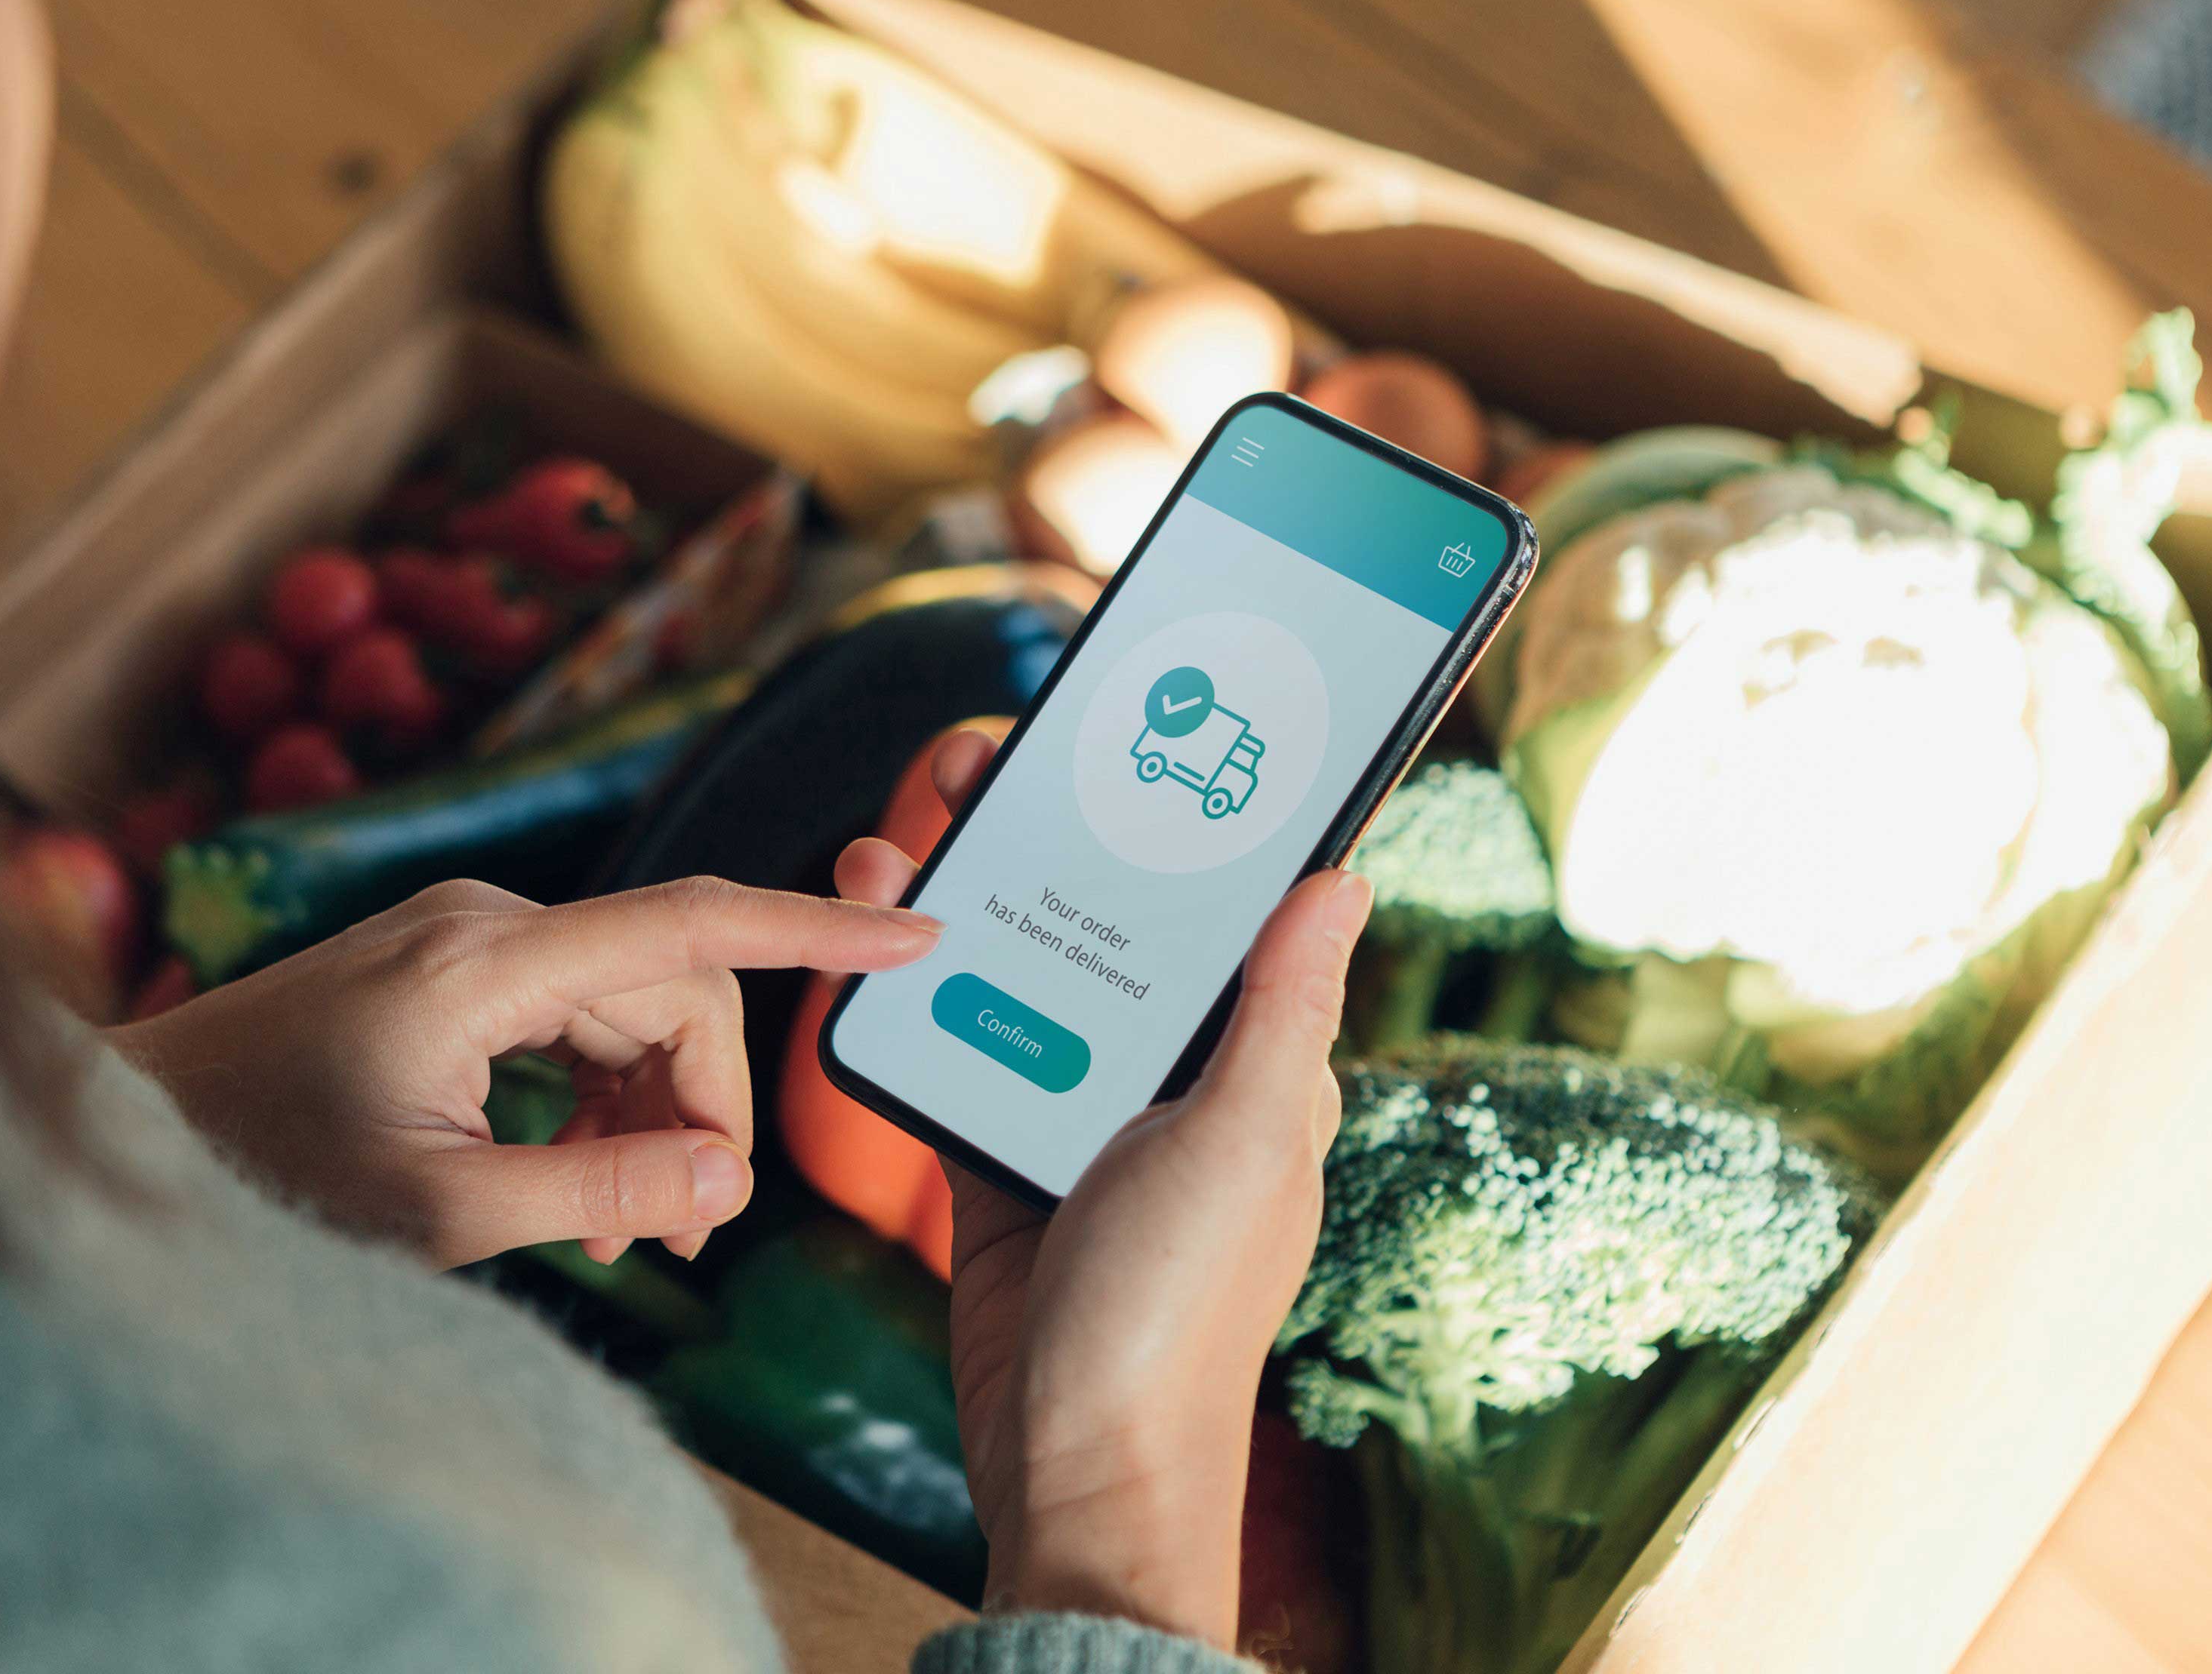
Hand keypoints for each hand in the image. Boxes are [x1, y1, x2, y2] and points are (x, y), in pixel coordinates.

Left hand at [111, 876, 941, 1266]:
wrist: (132, 1139)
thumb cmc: (261, 1178)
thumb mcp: (439, 1212)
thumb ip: (598, 1194)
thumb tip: (728, 1180)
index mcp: (486, 962)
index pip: (692, 923)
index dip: (815, 929)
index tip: (915, 934)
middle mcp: (485, 925)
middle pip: (671, 990)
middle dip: (702, 1106)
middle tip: (685, 1236)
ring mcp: (463, 939)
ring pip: (629, 1009)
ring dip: (651, 1112)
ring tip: (627, 1231)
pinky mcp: (448, 967)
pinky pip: (575, 1017)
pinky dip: (600, 1096)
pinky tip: (579, 1183)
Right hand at [835, 730, 1369, 1649]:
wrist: (1073, 1466)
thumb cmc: (1178, 1316)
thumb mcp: (1241, 1141)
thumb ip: (1278, 1012)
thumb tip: (1340, 879)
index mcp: (1253, 1070)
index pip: (1221, 916)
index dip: (1174, 826)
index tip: (1119, 744)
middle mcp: (1172, 1085)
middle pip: (1104, 930)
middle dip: (1043, 841)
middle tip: (979, 761)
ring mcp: (1080, 1121)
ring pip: (1020, 978)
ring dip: (964, 904)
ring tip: (899, 829)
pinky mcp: (1001, 1161)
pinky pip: (955, 1054)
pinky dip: (913, 999)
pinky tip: (871, 943)